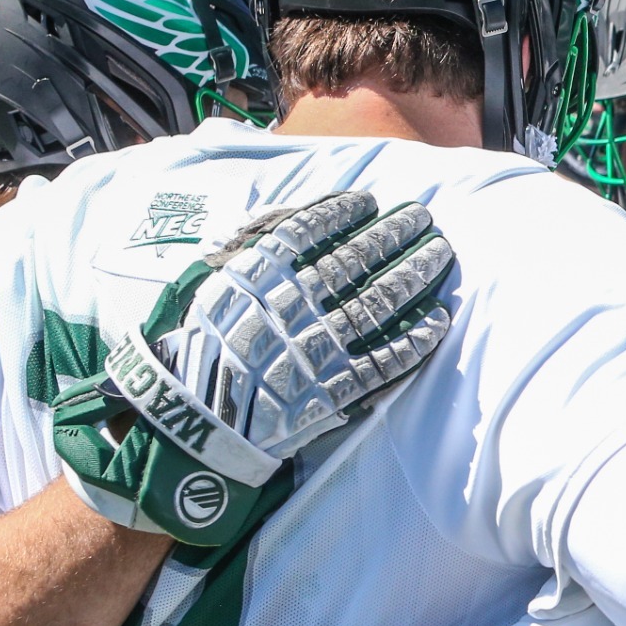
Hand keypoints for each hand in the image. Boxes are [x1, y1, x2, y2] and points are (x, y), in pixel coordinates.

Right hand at [54, 192, 454, 546]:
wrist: (185, 423)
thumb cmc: (186, 350)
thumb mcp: (203, 287)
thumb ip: (243, 249)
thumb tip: (285, 219)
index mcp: (257, 276)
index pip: (312, 231)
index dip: (345, 212)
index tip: (370, 201)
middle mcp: (293, 304)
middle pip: (356, 261)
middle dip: (394, 236)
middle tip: (424, 218)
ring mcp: (317, 346)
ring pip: (378, 303)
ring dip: (414, 276)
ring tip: (440, 254)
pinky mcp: (333, 388)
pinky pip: (384, 360)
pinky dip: (414, 340)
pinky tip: (438, 319)